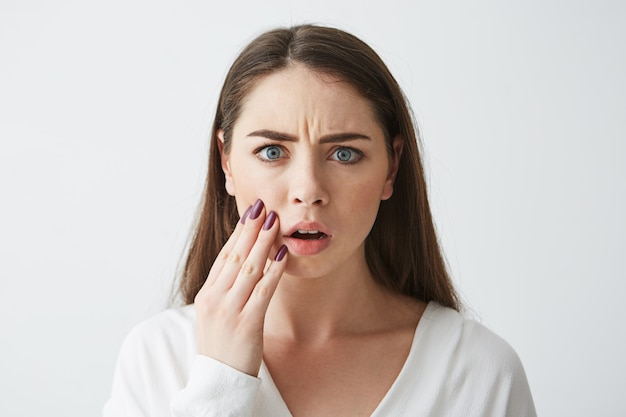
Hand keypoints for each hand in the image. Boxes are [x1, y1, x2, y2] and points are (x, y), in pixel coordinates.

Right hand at [194, 199, 287, 375]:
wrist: (217, 382)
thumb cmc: (220, 348)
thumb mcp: (214, 315)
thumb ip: (224, 291)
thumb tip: (241, 266)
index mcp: (206, 294)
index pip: (224, 256)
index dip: (239, 232)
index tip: (250, 213)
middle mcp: (215, 299)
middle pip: (235, 256)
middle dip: (251, 229)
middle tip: (263, 206)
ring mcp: (229, 310)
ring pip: (249, 268)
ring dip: (263, 242)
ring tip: (274, 221)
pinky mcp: (247, 324)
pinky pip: (262, 291)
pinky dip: (274, 271)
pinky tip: (282, 255)